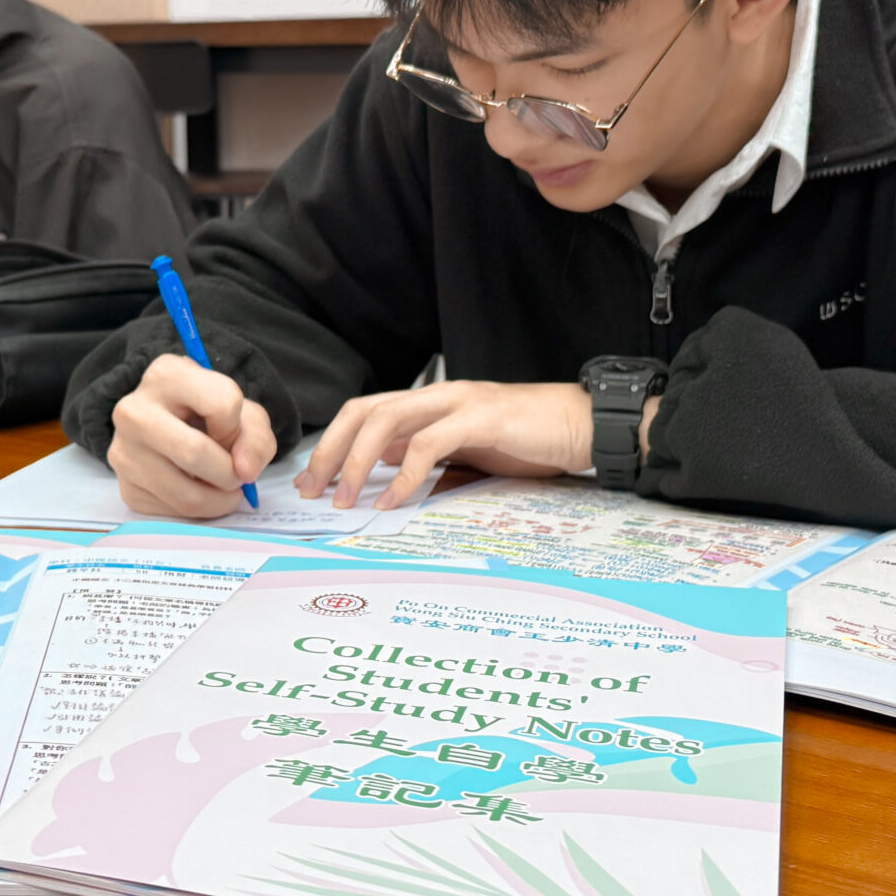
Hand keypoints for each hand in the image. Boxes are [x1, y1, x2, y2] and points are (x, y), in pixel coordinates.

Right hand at [107, 354, 279, 518]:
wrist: (170, 428)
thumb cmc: (208, 415)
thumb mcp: (243, 413)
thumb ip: (256, 438)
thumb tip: (244, 472)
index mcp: (166, 374)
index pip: (222, 403)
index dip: (236, 426)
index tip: (230, 431)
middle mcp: (133, 410)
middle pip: (195, 453)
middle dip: (230, 473)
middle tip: (237, 475)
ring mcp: (123, 451)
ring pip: (185, 494)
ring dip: (219, 499)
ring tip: (224, 487)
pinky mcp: (126, 488)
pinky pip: (173, 512)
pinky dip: (198, 510)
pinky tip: (197, 489)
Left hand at [299, 381, 597, 509]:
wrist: (583, 425)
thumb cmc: (531, 439)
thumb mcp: (469, 447)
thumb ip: (427, 450)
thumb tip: (385, 465)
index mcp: (432, 402)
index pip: (365, 412)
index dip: (333, 443)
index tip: (312, 481)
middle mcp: (438, 395)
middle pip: (364, 411)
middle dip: (331, 450)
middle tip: (313, 490)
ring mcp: (458, 403)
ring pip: (386, 420)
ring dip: (357, 461)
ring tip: (344, 499)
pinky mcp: (480, 419)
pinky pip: (428, 443)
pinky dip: (403, 474)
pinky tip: (392, 500)